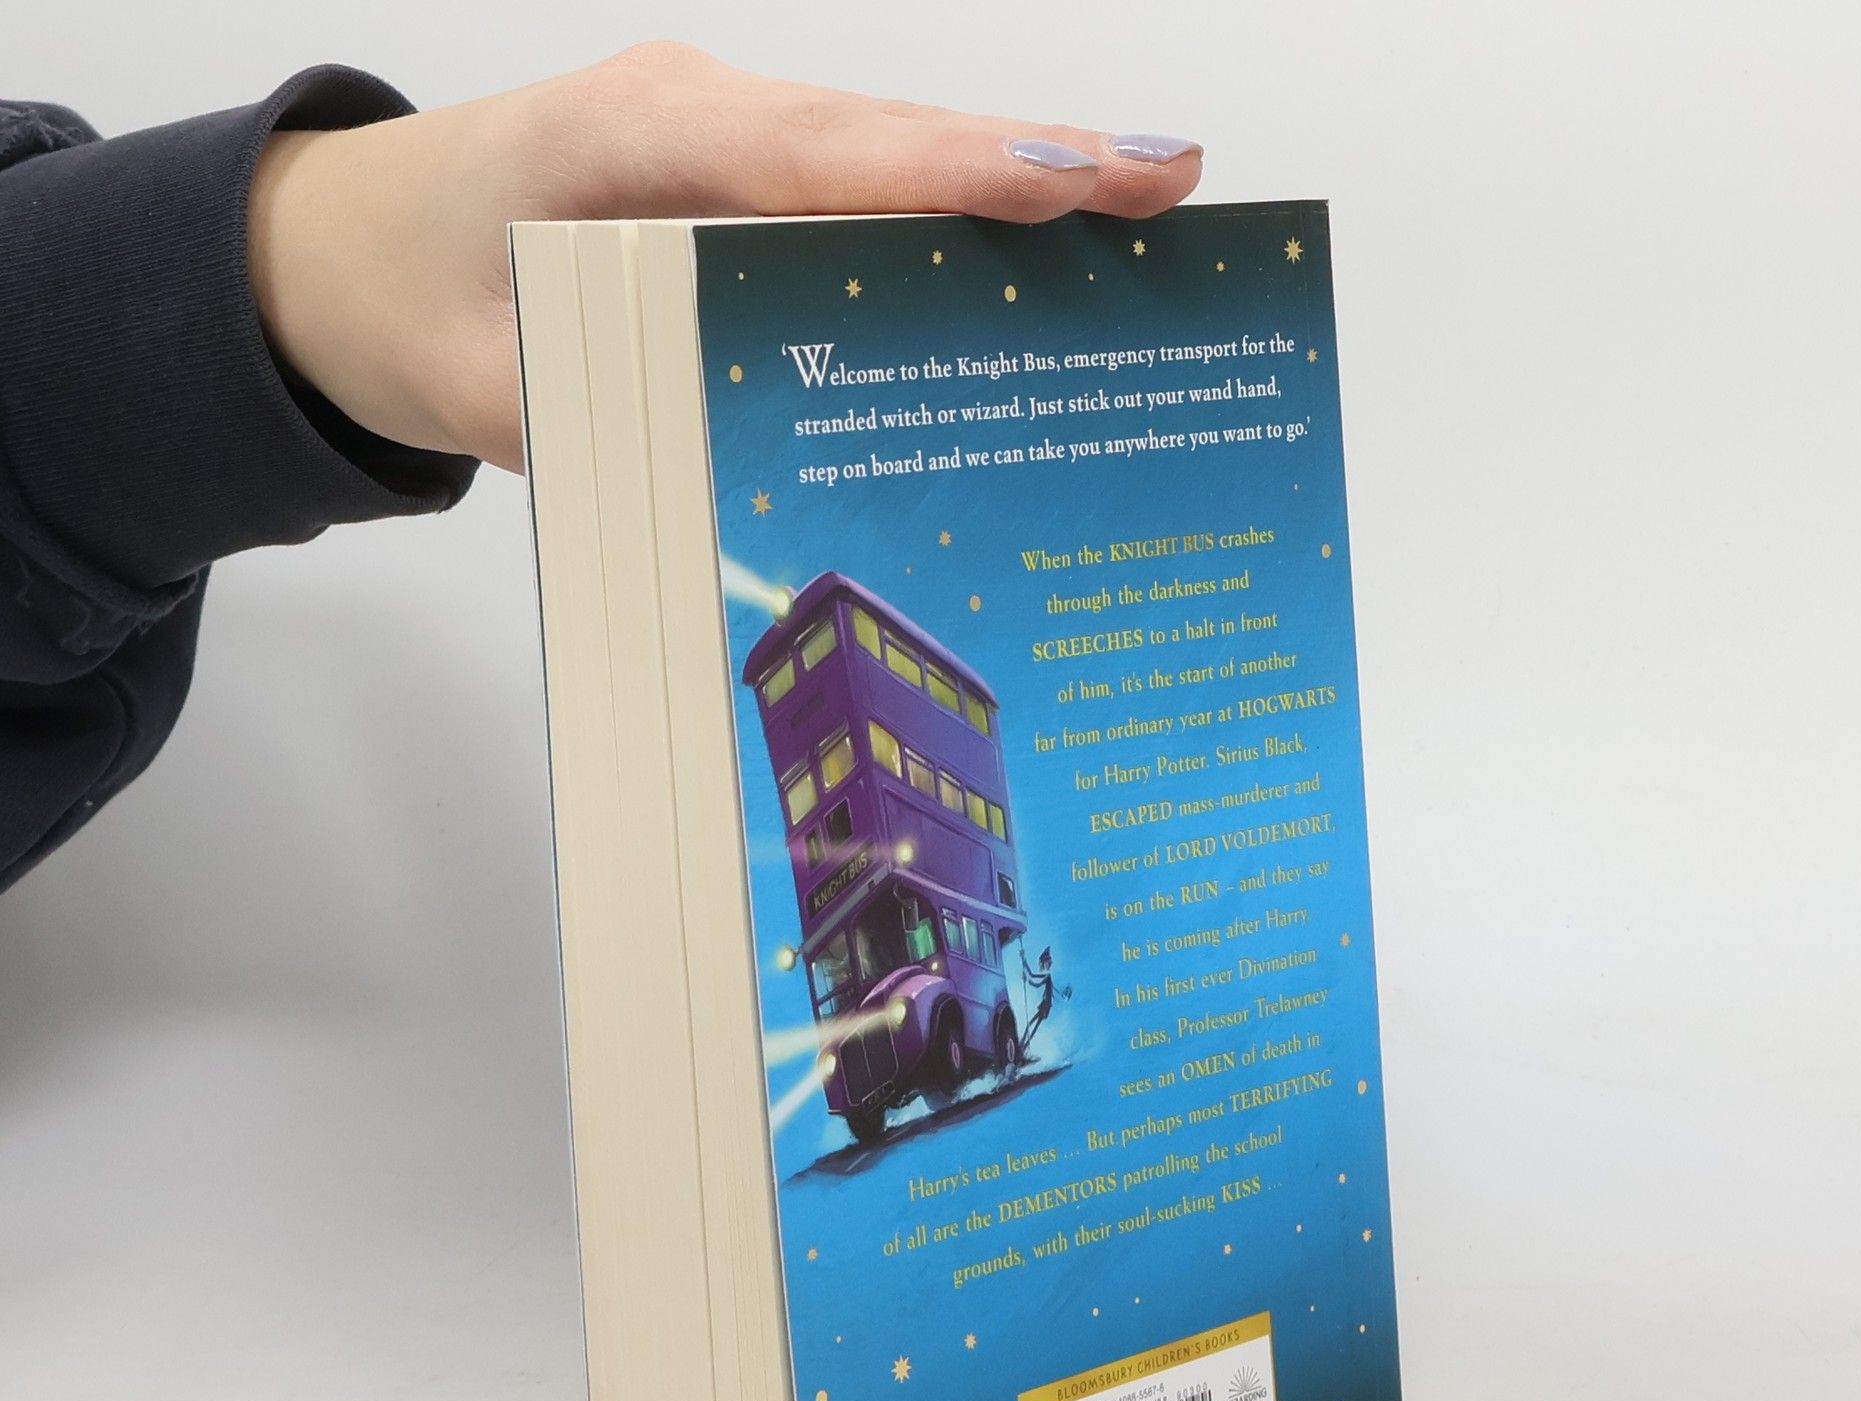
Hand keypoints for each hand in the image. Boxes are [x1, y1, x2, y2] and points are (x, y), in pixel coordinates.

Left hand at [248, 43, 1203, 472]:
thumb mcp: (480, 379)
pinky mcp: (731, 178)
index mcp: (633, 140)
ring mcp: (720, 140)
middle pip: (890, 137)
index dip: (946, 177)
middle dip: (1033, 163)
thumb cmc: (402, 296)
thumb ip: (605, 415)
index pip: (818, 157)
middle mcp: (695, 118)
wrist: (336, 254)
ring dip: (1013, 181)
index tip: (1065, 185)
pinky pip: (858, 188)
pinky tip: (1032, 246)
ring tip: (1144, 203)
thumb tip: (741, 468)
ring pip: (889, 155)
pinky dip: (949, 211)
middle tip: (1170, 180)